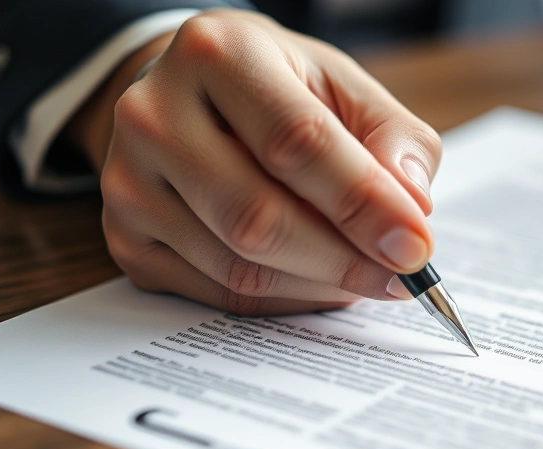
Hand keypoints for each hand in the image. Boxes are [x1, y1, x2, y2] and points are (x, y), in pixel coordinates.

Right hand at [67, 10, 439, 313]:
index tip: (416, 247)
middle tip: (403, 279)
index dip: (363, 203)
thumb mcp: (345, 87)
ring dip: (320, 286)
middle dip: (346, 260)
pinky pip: (219, 294)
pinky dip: (286, 301)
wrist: (195, 97)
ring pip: (239, 267)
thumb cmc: (281, 90)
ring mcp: (128, 182)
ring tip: (368, 275)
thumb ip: (394, 138)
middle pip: (258, 217)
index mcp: (218, 54)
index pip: (297, 141)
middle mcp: (154, 114)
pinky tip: (320, 283)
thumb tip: (412, 206)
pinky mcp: (126, 239)